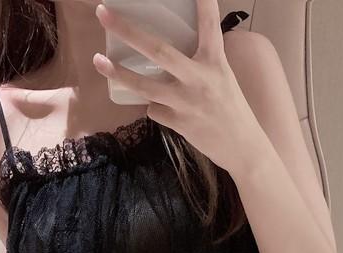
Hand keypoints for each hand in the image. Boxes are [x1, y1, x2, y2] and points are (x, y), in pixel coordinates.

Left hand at [95, 0, 254, 178]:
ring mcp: (187, 103)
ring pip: (145, 86)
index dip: (202, 2)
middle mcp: (200, 78)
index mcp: (215, 61)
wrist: (243, 148)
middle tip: (104, 13)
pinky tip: (163, 107)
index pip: (209, 23)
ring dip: (119, 73)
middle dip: (127, 30)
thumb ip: (200, 59)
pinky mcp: (180, 124)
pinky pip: (154, 109)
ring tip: (98, 60)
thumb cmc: (231, 107)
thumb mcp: (222, 75)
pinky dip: (153, 106)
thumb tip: (169, 48)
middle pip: (158, 50)